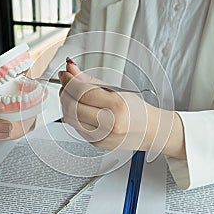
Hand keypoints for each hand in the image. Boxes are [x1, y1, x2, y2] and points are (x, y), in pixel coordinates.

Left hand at [58, 63, 185, 157]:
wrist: (149, 131)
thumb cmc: (136, 110)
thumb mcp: (115, 90)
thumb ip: (90, 80)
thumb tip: (71, 70)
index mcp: (117, 106)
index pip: (82, 92)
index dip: (69, 81)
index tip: (65, 74)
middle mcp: (109, 124)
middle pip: (72, 106)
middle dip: (65, 93)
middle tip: (66, 84)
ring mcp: (102, 136)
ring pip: (70, 119)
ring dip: (66, 104)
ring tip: (72, 95)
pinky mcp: (96, 143)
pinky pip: (76, 128)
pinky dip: (74, 116)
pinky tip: (80, 109)